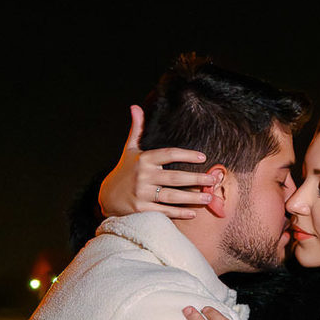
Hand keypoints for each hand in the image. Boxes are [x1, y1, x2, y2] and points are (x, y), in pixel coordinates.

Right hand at [99, 105, 218, 220]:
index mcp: (143, 159)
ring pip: (172, 196)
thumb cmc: (124, 171)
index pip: (169, 154)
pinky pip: (164, 211)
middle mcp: (143, 176)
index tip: (203, 157)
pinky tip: (193, 212)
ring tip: (209, 196)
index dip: (186, 155)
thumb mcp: (129, 150)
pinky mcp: (141, 209)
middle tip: (213, 179)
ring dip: (192, 197)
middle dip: (196, 179)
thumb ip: (137, 129)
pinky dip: (179, 212)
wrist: (106, 196)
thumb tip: (135, 107)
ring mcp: (142, 193)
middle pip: (175, 177)